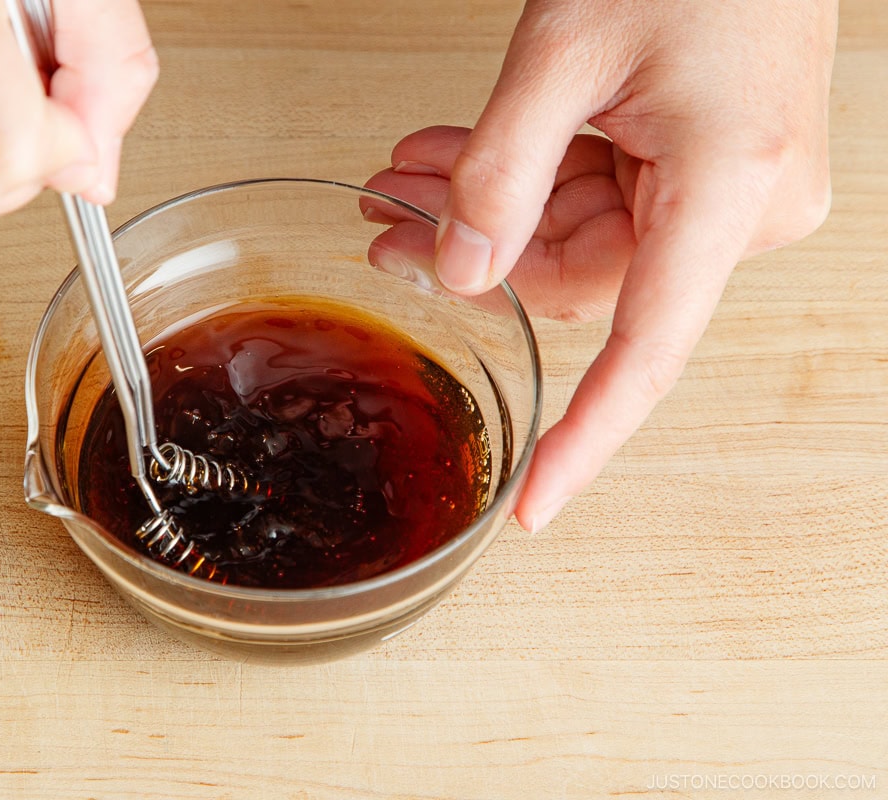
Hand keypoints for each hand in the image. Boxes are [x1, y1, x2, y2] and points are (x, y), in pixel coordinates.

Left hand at [366, 0, 835, 531]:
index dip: (584, 439)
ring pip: (586, 238)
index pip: (646, 353)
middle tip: (386, 225)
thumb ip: (501, 171)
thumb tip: (458, 273)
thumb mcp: (564, 50)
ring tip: (406, 177)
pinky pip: (607, 199)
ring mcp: (731, 189)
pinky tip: (459, 161)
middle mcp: (744, 208)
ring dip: (492, 211)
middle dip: (478, 255)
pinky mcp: (711, 164)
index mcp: (730, 190)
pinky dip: (532, 182)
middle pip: (586, 279)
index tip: (535, 504)